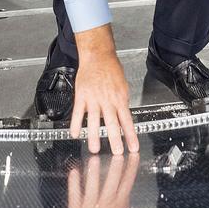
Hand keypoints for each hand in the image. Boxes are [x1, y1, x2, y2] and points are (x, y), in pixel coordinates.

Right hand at [70, 25, 138, 154]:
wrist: (97, 55)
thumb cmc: (111, 69)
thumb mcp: (123, 85)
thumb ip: (122, 102)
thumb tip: (124, 117)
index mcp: (119, 98)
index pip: (127, 120)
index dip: (130, 135)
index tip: (133, 147)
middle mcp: (107, 99)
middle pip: (111, 122)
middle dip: (115, 139)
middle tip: (117, 152)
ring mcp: (93, 98)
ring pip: (93, 120)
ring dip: (94, 135)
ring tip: (95, 149)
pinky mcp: (81, 95)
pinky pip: (77, 112)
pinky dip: (75, 123)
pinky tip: (75, 134)